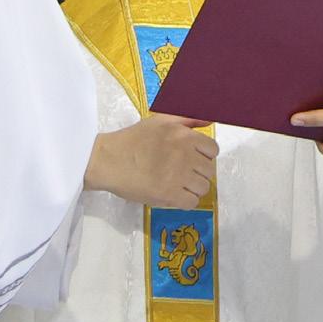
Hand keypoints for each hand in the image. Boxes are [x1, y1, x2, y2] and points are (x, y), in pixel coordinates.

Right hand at [84, 113, 218, 208]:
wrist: (110, 160)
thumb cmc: (134, 139)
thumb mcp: (161, 120)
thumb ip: (188, 118)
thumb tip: (210, 121)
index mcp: (184, 136)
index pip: (213, 150)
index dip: (204, 155)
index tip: (192, 159)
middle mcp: (185, 155)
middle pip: (209, 170)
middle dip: (199, 172)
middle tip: (183, 172)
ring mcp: (178, 176)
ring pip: (203, 188)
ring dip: (193, 188)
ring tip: (178, 184)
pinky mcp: (169, 195)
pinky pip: (192, 203)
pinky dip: (185, 201)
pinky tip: (174, 195)